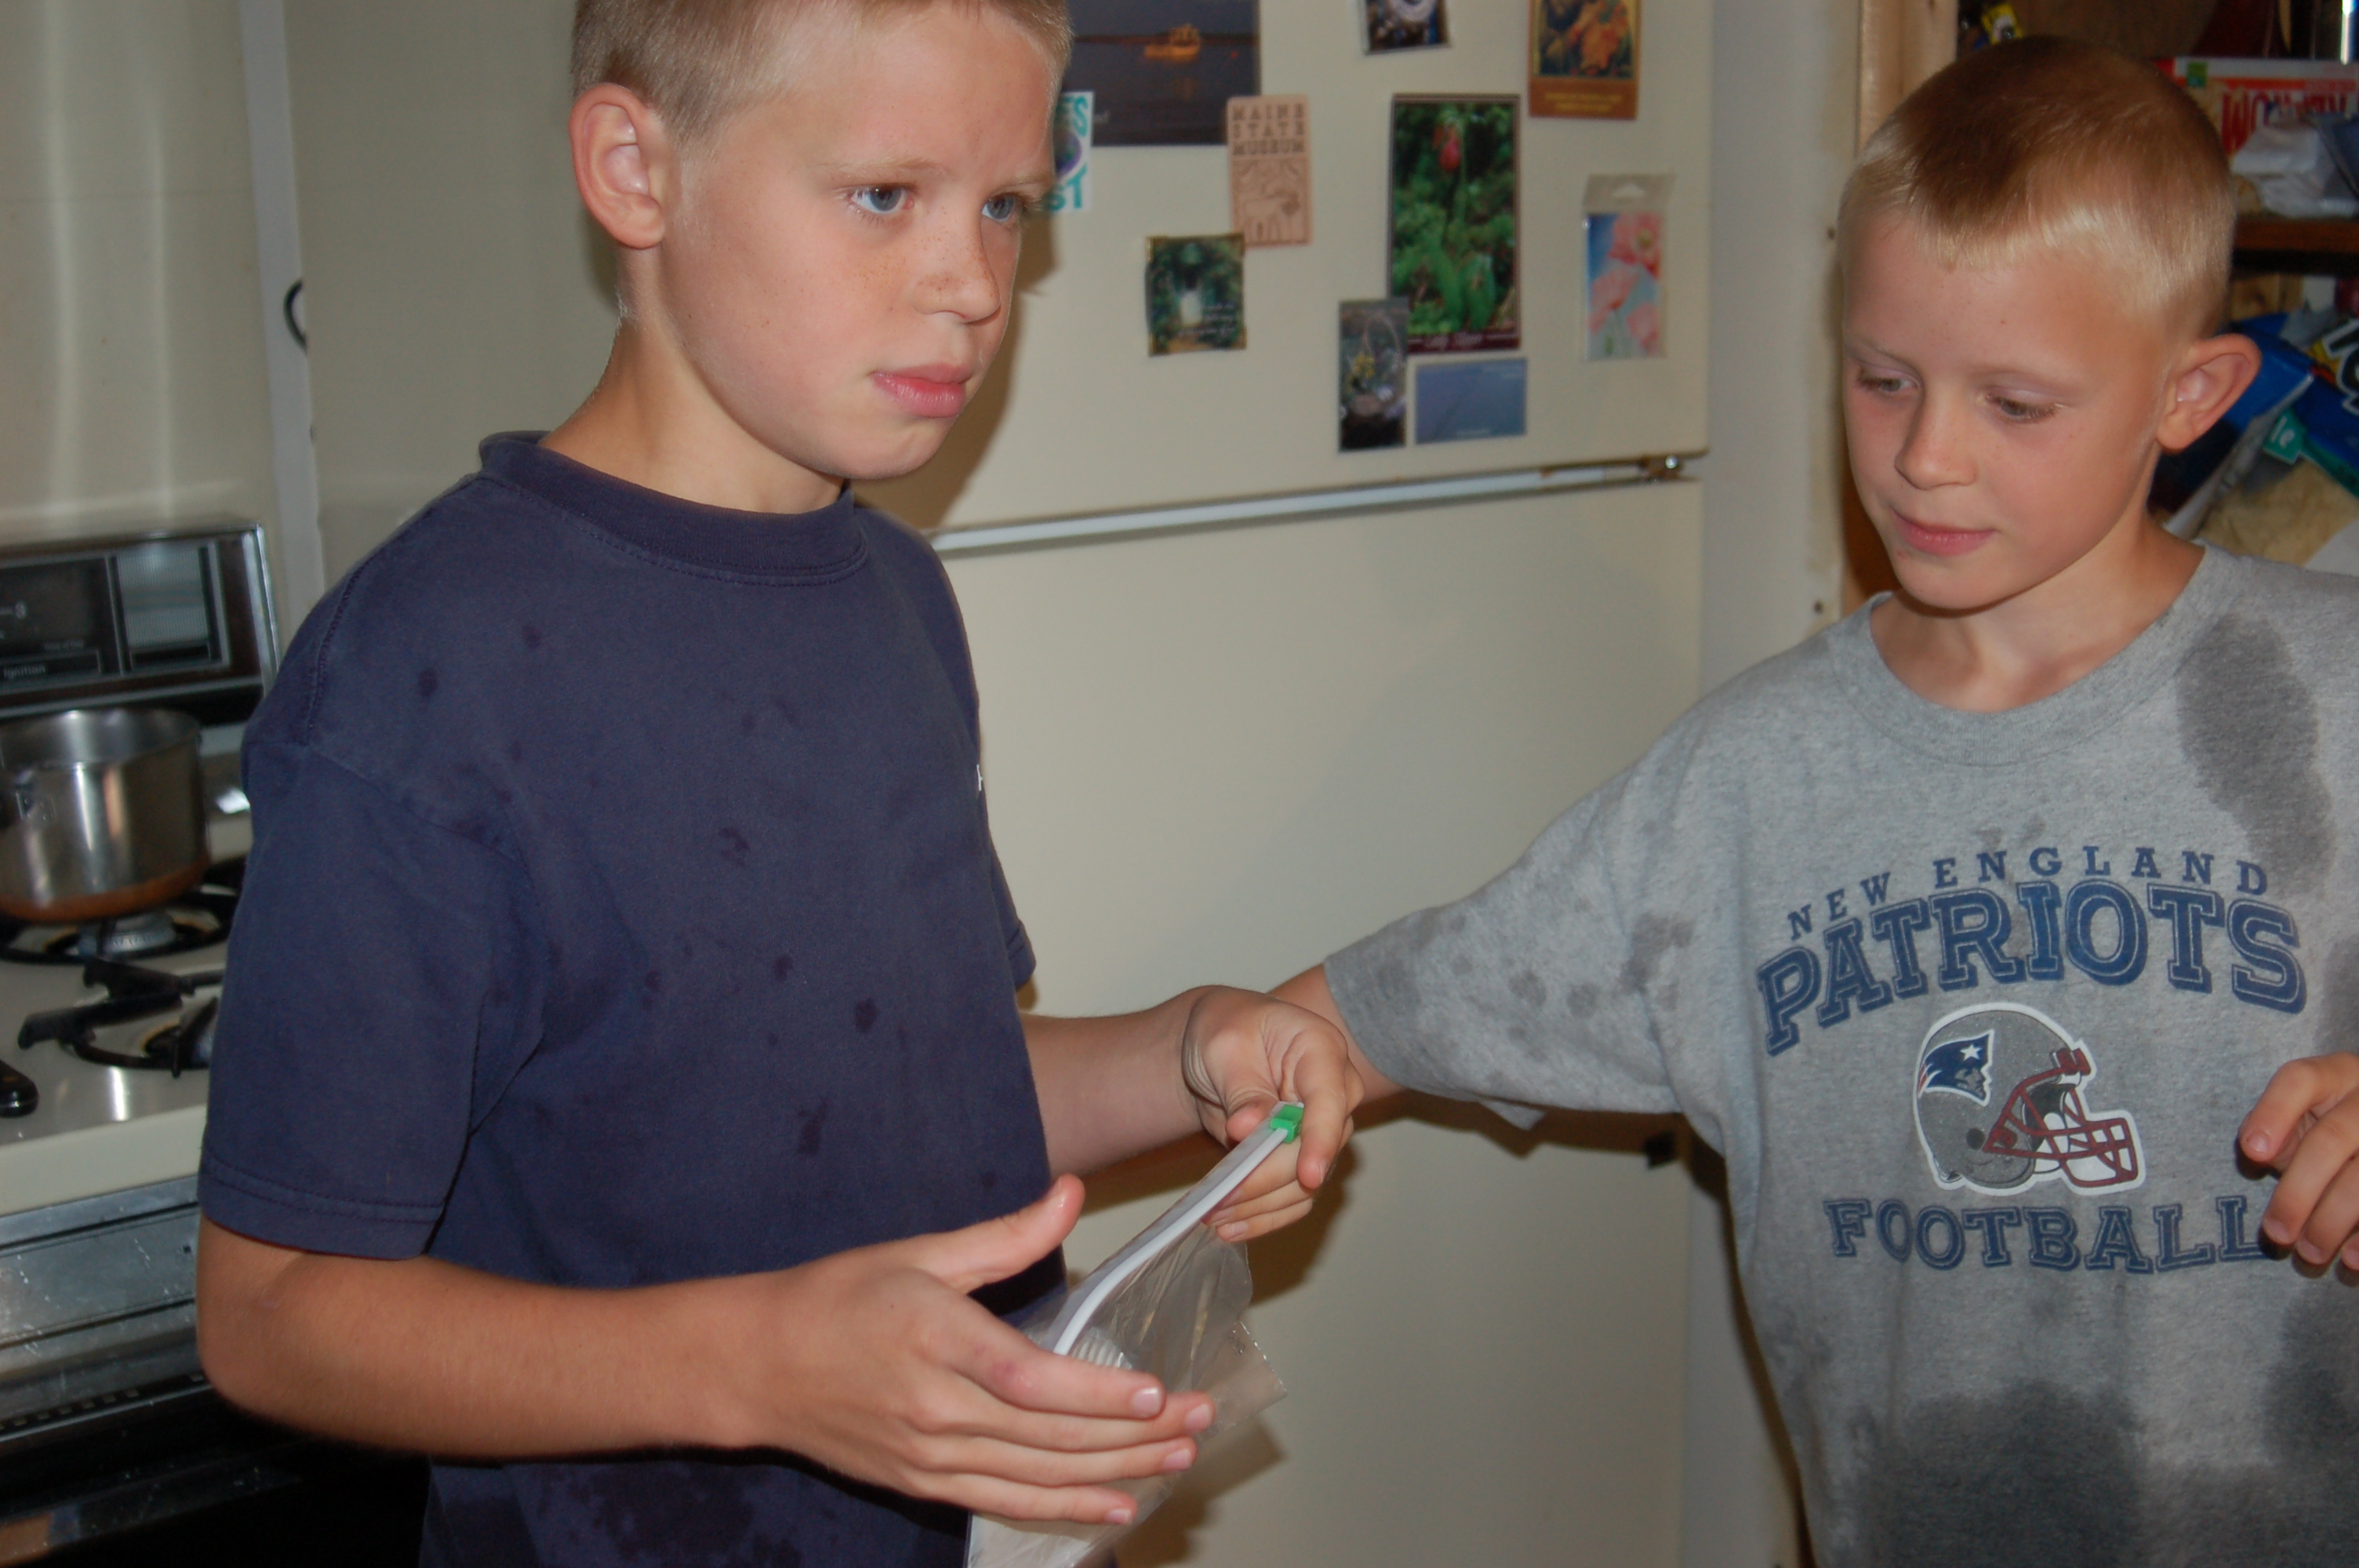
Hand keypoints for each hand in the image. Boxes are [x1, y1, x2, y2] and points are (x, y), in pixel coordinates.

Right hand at [719, 1176, 1210, 1522]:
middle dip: (1134, 1431)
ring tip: (1178, 1458)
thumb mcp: (921, 1252)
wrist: (758, 1366)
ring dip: (1115, 1470)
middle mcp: (936, 1407)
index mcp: (936, 1338)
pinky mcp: (924, 1483)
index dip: (1095, 1391)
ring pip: (1038, 1474)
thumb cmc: (838, 1298)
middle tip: (1200, 1420)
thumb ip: (1006, 1235)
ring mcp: (930, 1455)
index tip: (1156, 1390)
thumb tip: (1071, 1193)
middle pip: (1049, 1433)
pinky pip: (1006, 1503)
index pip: (1028, 1377)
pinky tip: (1117, 1505)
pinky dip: (1064, 1509)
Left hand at [1177, 987, 1363, 1241]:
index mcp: (1321, 1051)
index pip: (1331, 1100)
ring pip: (1306, 1183)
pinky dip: (1264, 1216)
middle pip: (1317, 1150)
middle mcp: (1334, 1094)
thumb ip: (1242, 1087)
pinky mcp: (1302, 1159)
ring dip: (1261, 1205)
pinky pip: (1294, 1198)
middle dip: (1269, 1178)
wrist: (1217, 1045)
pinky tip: (1230, 1226)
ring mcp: (1321, 1131)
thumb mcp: (1225, 1044)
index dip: (1320, 1140)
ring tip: (1215, 1215)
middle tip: (1223, 1196)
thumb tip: (1249, 1128)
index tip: (1308, 1175)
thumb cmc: (1226, 1028)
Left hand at [2239, 1053, 2358, 1268]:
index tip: (2250, 1153)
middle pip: (2332, 1139)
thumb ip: (2276, 1134)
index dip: (2273, 1113)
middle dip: (2299, 1192)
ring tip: (2309, 1254)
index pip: (2300, 1079)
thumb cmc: (2323, 1132)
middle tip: (2275, 1233)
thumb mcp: (2298, 1123)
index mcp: (2333, 1074)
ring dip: (2334, 1220)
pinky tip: (2353, 1260)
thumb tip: (2254, 1154)